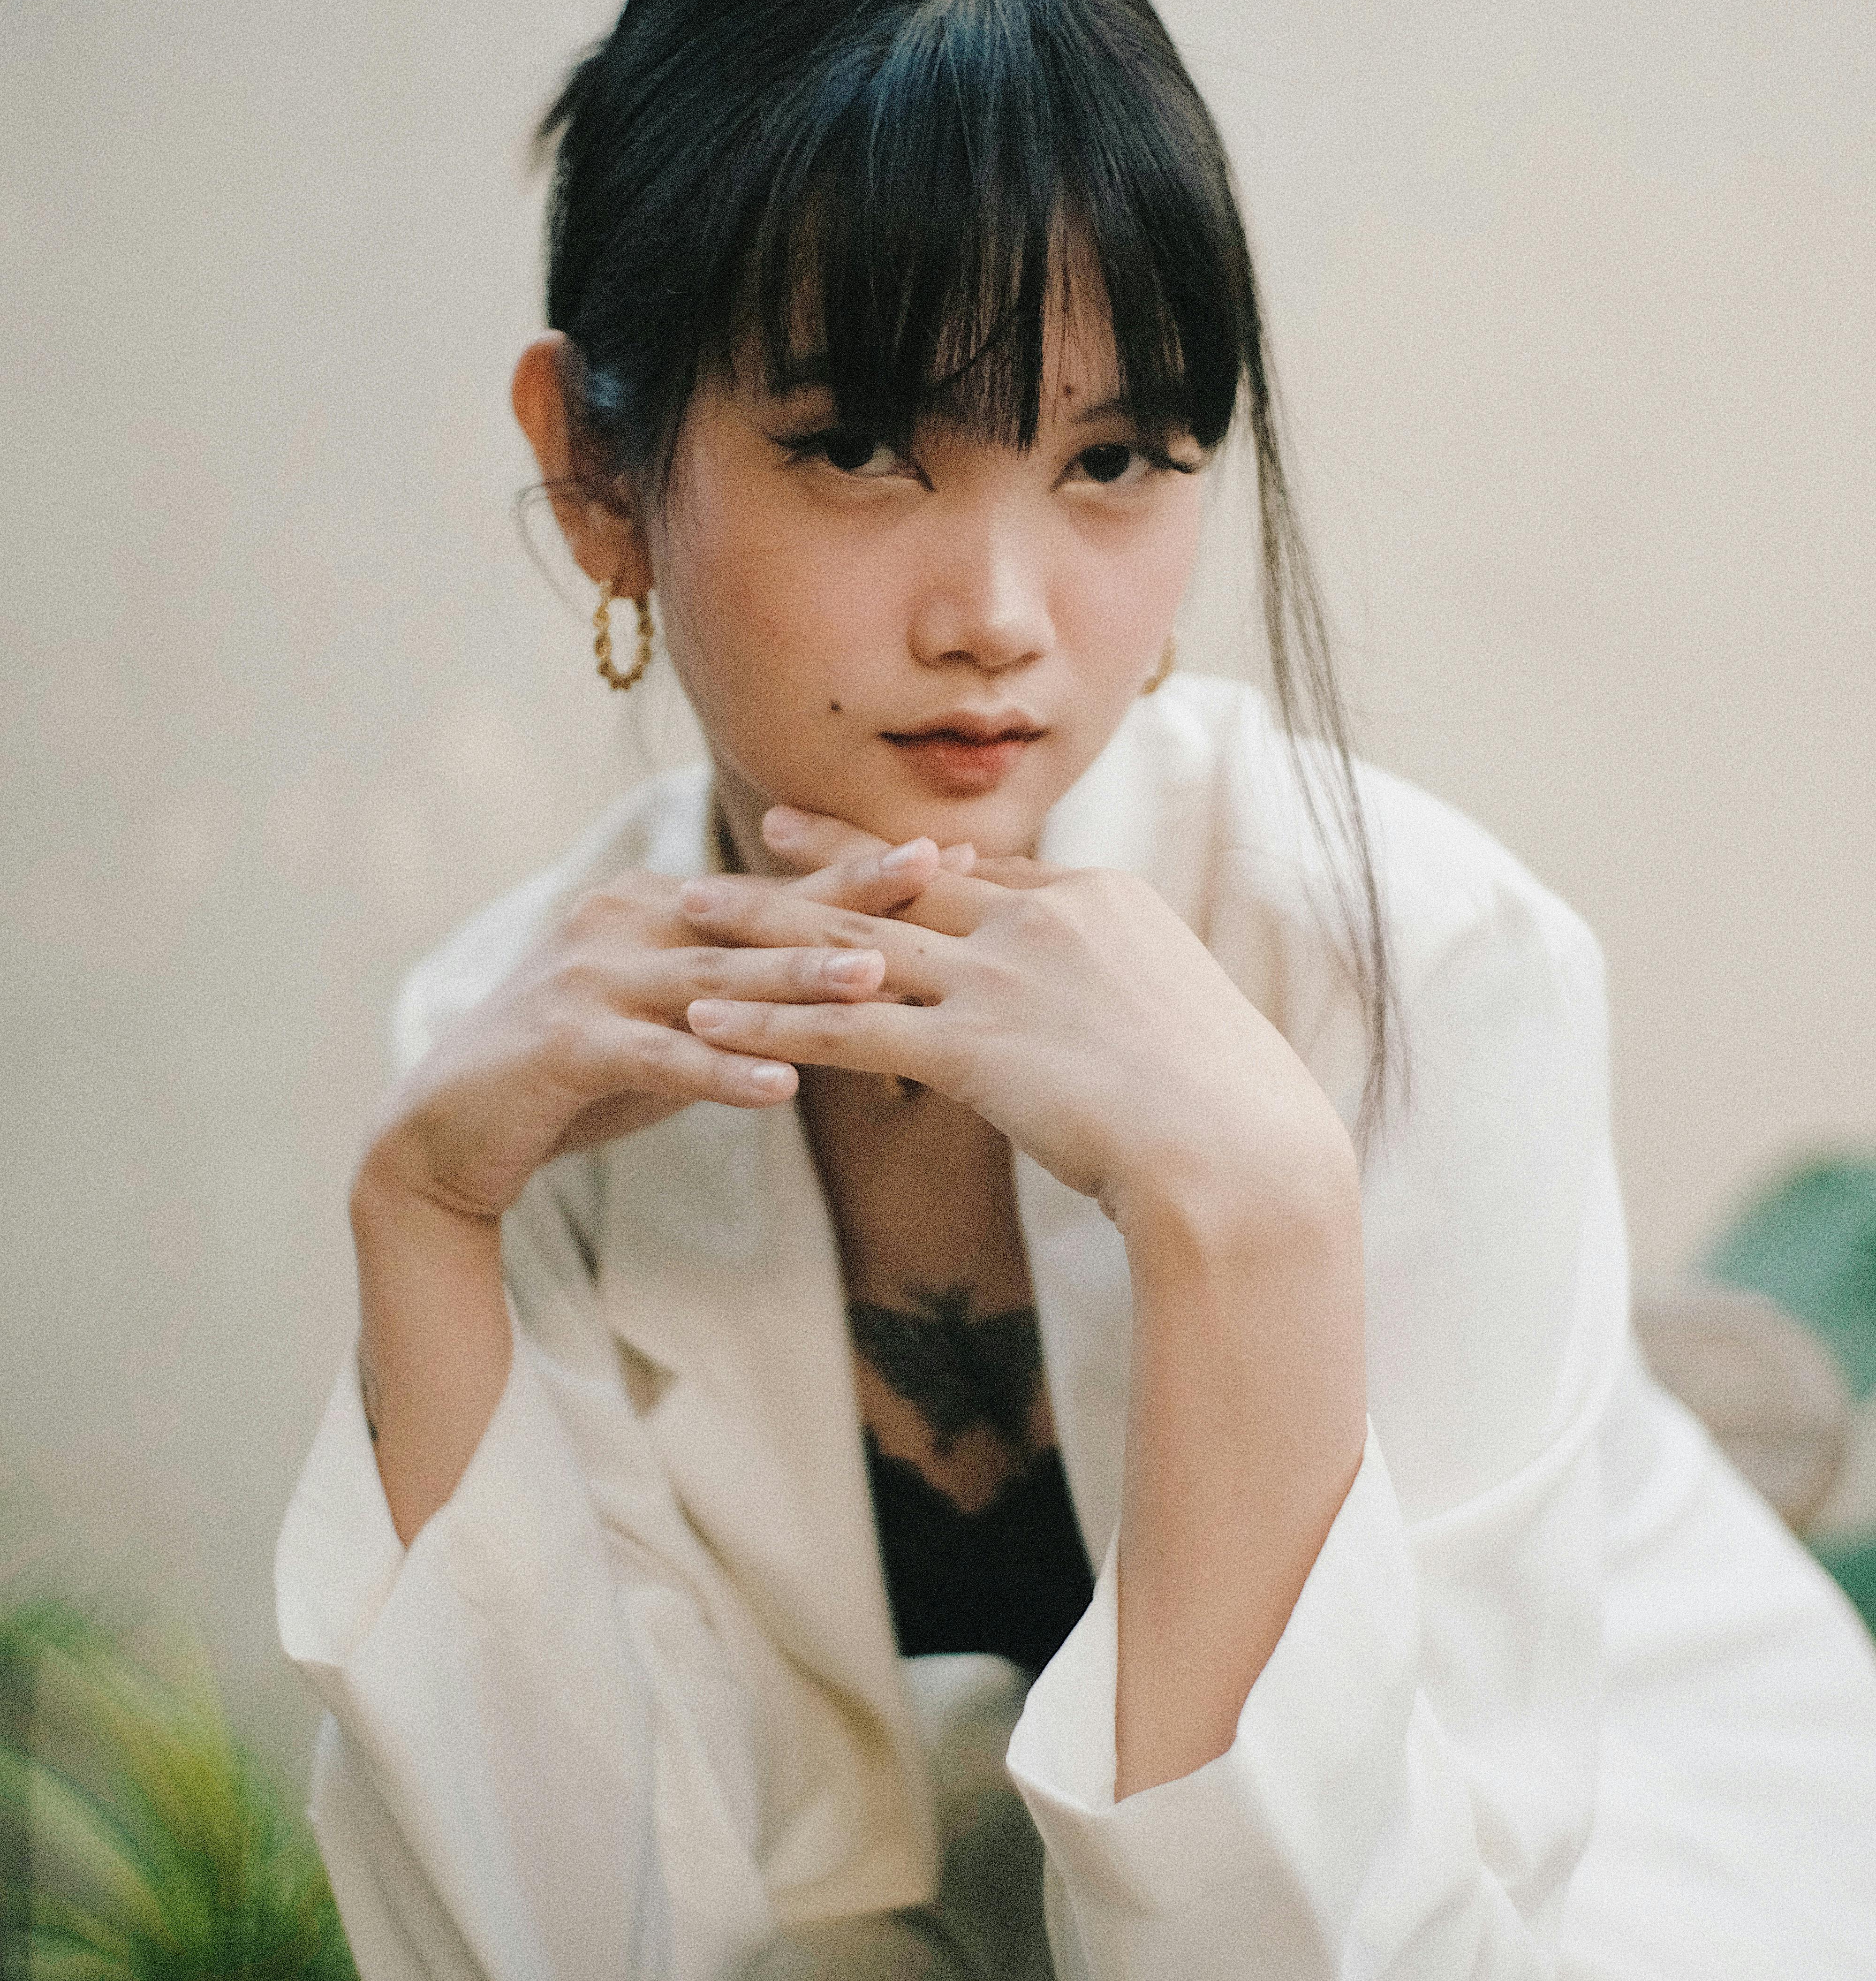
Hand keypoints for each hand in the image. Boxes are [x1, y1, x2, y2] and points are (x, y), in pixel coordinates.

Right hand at [356, 834, 971, 1225]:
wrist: (447, 1132)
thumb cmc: (577, 1075)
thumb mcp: (671, 1020)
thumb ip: (742, 991)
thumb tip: (855, 972)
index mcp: (651, 905)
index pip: (771, 888)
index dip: (855, 870)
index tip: (945, 852)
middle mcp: (620, 922)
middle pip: (755, 914)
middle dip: (848, 895)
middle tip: (936, 872)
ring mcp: (587, 979)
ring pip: (713, 979)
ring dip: (796, 979)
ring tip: (875, 976)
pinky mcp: (562, 1045)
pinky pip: (655, 1057)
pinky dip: (719, 1070)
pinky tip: (780, 1084)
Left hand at [680, 809, 1355, 1247]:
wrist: (1243, 1153)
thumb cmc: (1231, 1110)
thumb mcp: (1175, 1023)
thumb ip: (1118, 998)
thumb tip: (1101, 1019)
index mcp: (1102, 900)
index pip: (985, 872)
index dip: (914, 857)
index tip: (874, 839)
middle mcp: (1043, 920)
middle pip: (905, 884)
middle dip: (824, 857)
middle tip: (759, 827)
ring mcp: (1004, 977)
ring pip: (853, 943)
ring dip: (764, 929)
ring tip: (691, 911)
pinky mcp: (971, 1046)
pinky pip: (845, 1027)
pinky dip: (770, 1022)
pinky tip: (709, 1020)